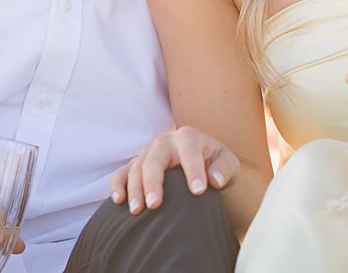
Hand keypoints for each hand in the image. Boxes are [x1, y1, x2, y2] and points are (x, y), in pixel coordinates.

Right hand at [109, 126, 239, 213]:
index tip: (198, 191)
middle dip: (153, 181)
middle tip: (155, 205)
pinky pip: (123, 173)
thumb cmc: (217, 166)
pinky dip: (118, 184)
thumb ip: (225, 168)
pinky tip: (119, 200)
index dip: (193, 169)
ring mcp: (148, 153)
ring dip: (134, 189)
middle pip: (155, 158)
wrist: (204, 168)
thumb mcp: (229, 164)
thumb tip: (215, 180)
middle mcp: (165, 141)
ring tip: (137, 211)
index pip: (190, 150)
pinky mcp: (137, 165)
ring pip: (137, 167)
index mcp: (189, 137)